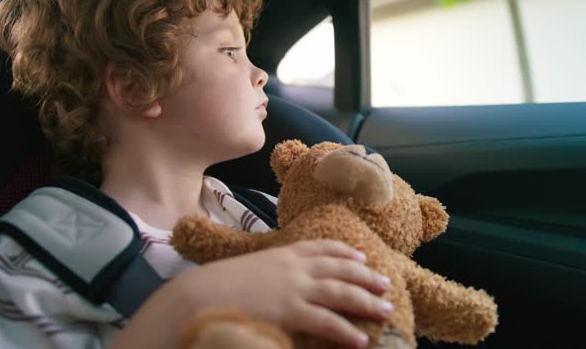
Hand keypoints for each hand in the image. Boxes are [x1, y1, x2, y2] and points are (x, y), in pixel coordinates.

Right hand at [176, 239, 392, 347]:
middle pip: (340, 268)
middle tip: (385, 283)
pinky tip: (360, 340)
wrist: (199, 295)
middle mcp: (294, 267)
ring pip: (341, 292)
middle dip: (365, 276)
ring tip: (386, 310)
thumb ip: (266, 274)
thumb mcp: (247, 270)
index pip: (321, 247)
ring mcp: (294, 288)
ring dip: (366, 302)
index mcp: (282, 253)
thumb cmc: (216, 286)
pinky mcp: (291, 311)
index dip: (345, 252)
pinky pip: (326, 322)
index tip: (362, 256)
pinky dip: (345, 331)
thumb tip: (274, 286)